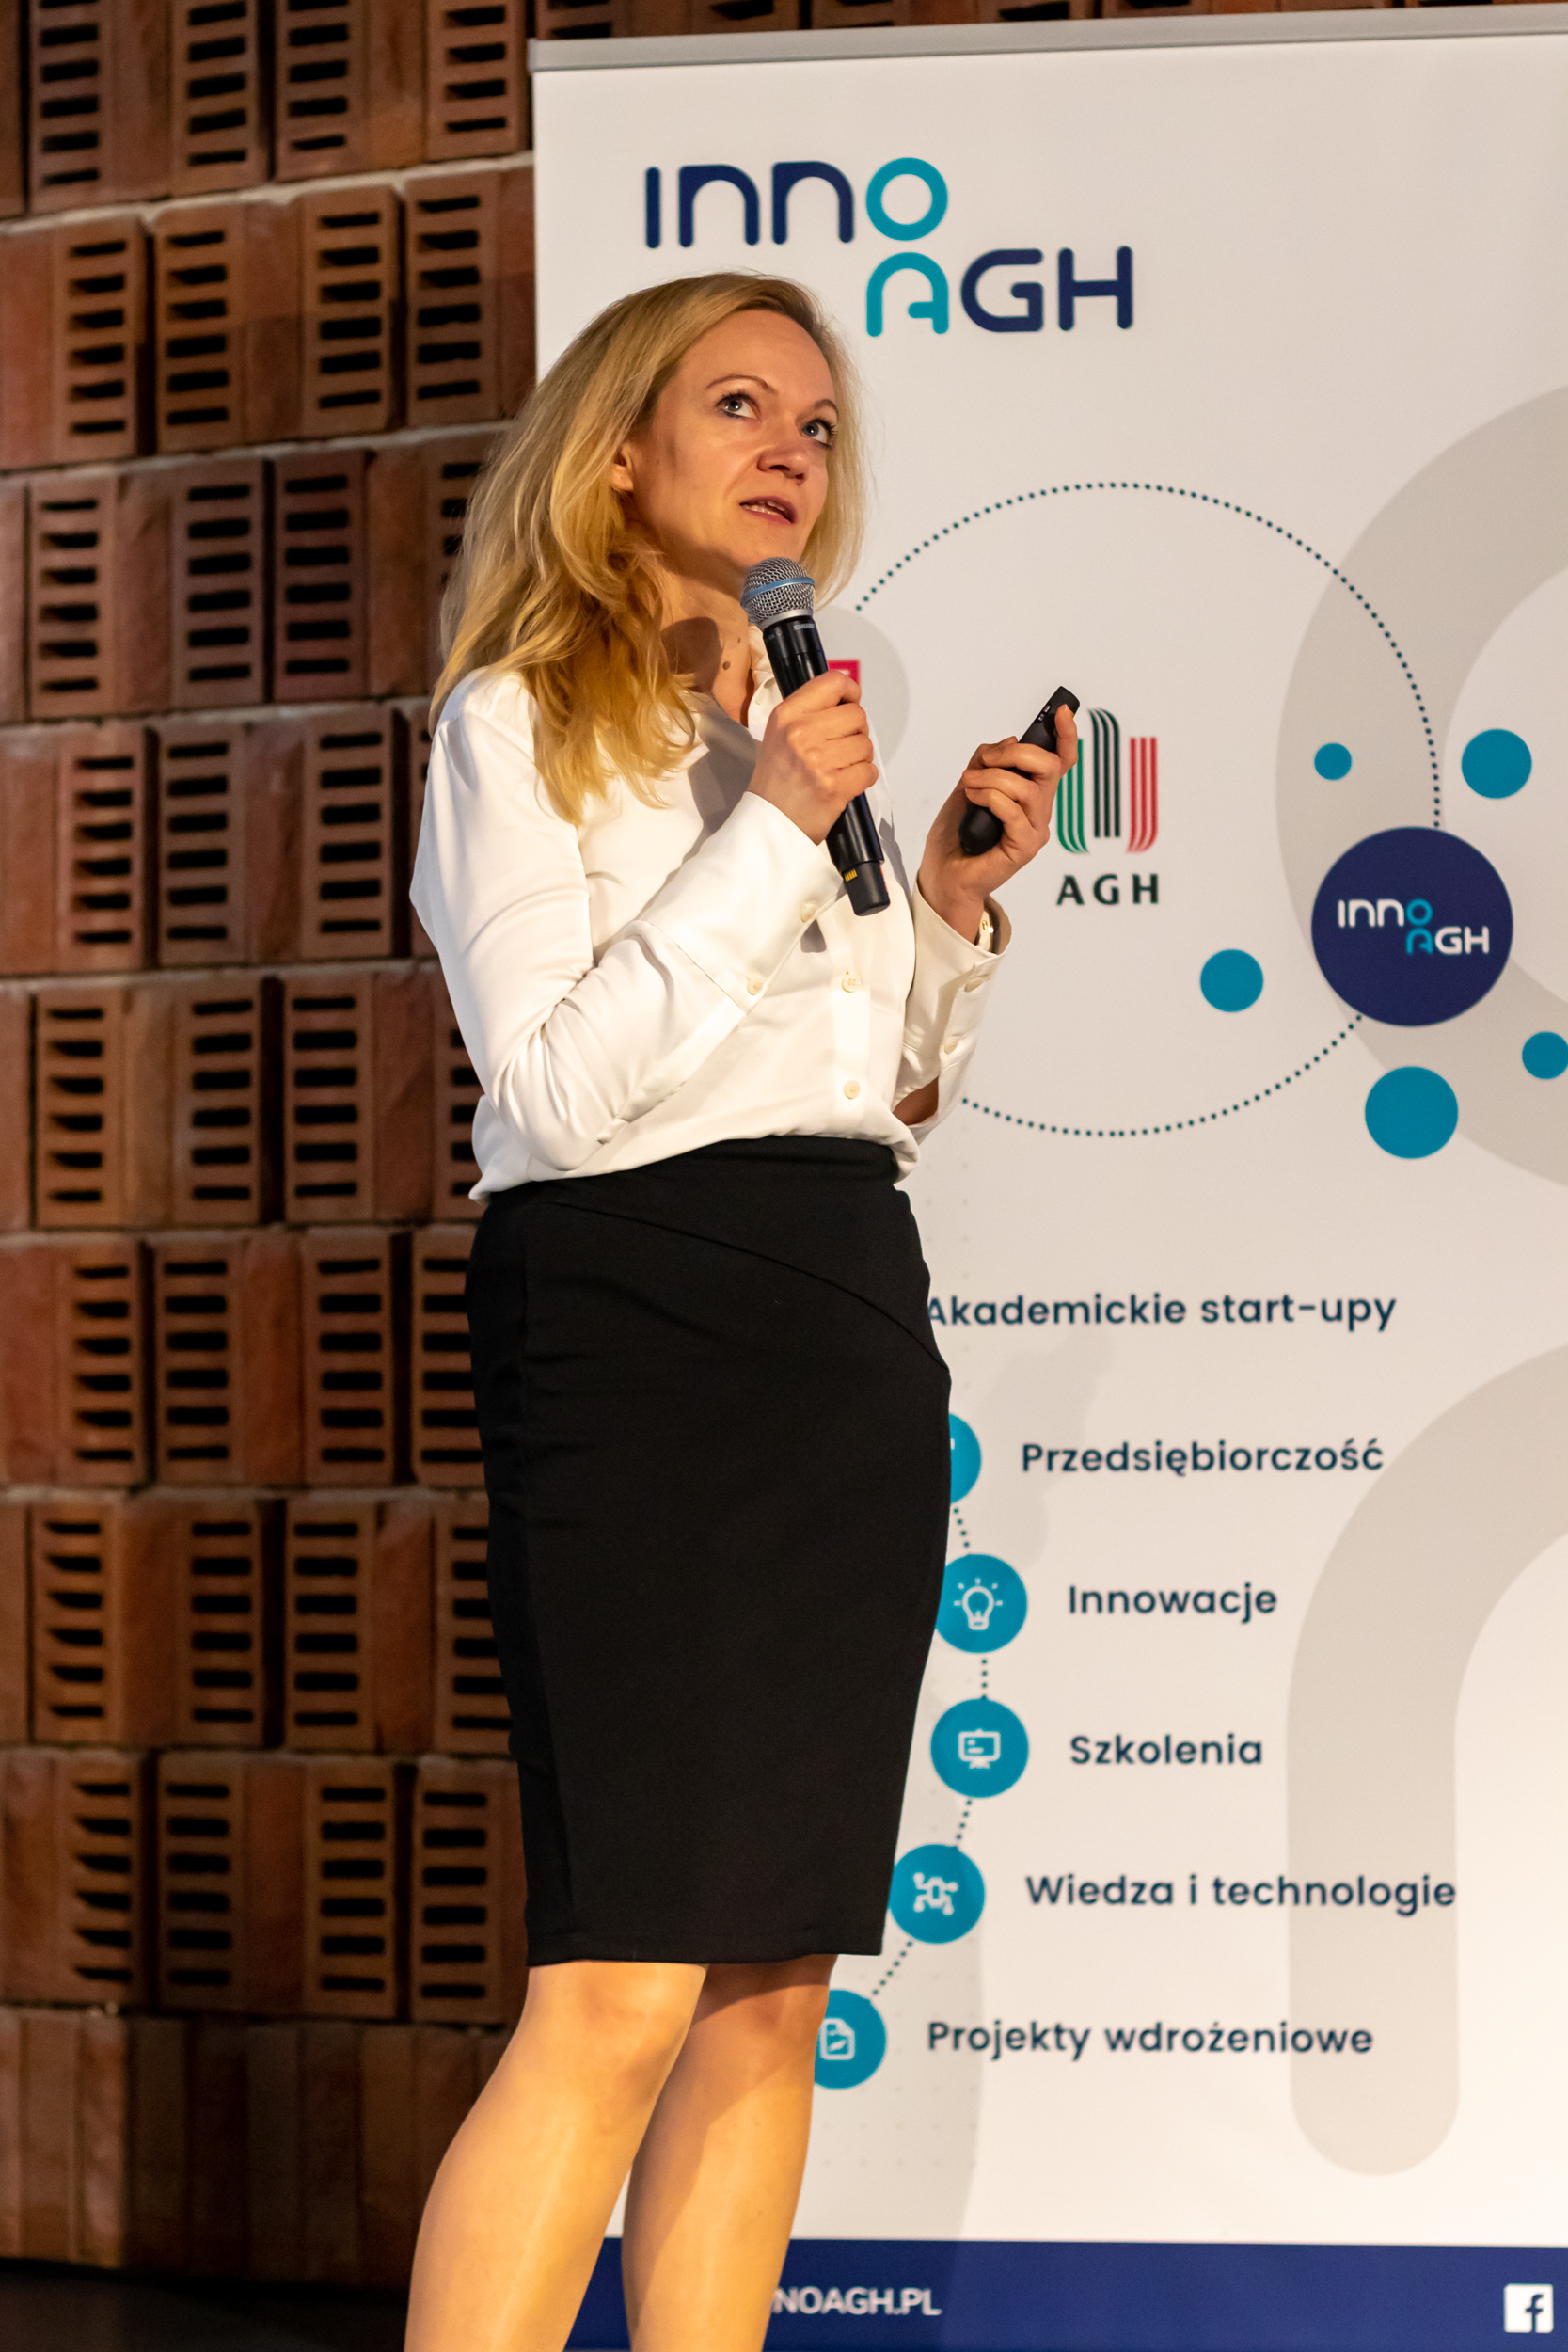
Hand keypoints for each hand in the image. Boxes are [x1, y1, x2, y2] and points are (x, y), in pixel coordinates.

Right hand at [748, 670, 877, 844]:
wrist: (769, 821)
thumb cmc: (776, 781)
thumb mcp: (780, 733)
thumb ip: (811, 712)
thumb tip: (846, 699)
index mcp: (787, 715)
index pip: (833, 682)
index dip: (850, 691)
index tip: (850, 701)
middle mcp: (801, 733)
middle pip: (856, 714)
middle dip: (856, 731)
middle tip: (842, 746)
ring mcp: (818, 760)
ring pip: (865, 744)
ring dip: (860, 757)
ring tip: (840, 767)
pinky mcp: (834, 786)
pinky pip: (868, 771)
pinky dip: (863, 778)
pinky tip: (845, 782)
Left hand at [917, 709, 1076, 941]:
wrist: (943, 874)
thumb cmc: (957, 834)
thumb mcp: (969, 785)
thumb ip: (988, 762)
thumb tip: (1009, 742)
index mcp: (1031, 794)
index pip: (1060, 762)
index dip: (1067, 736)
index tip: (1063, 712)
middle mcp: (1039, 811)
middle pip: (1049, 767)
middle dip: (1015, 754)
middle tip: (985, 761)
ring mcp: (1034, 830)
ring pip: (1027, 788)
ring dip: (992, 778)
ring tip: (969, 784)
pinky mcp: (1024, 848)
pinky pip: (1013, 811)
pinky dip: (989, 797)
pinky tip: (972, 798)